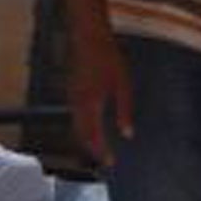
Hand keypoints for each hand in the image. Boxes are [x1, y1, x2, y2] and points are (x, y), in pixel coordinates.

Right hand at [68, 34, 133, 166]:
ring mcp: (72, 98)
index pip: (93, 136)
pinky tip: (92, 129)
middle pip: (81, 135)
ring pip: (76, 127)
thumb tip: (128, 133)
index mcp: (90, 104)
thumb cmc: (108, 59)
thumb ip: (124, 111)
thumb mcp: (123, 85)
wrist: (89, 38)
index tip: (109, 162)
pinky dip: (83, 128)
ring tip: (99, 149)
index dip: (101, 151)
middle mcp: (77, 105)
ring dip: (86, 140)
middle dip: (92, 150)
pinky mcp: (72, 92)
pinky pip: (75, 117)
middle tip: (105, 160)